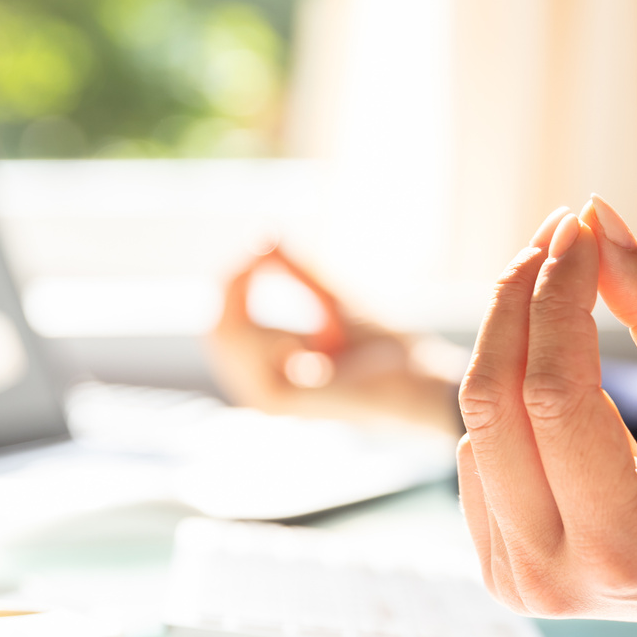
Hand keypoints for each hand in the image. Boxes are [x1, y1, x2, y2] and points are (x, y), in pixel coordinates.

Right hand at [207, 247, 466, 434]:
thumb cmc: (385, 347)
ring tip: (309, 311)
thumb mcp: (331, 298)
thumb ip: (296, 272)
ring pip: (227, 334)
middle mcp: (258, 386)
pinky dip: (273, 322)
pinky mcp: (277, 401)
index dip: (234, 279)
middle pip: (217, 328)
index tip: (263, 241)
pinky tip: (311, 340)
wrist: (419, 380)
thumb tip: (265, 236)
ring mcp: (264, 398)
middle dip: (235, 281)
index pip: (225, 322)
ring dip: (255, 300)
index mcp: (269, 368)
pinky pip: (249, 349)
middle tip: (265, 247)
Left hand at [455, 199, 636, 636]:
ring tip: (562, 283)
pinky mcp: (502, 568)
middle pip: (493, 406)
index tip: (579, 227)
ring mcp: (519, 580)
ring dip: (509, 339)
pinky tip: (549, 362)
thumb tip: (595, 219)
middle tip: (559, 234)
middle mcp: (553, 575)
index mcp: (621, 544)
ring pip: (475, 424)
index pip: (553, 395)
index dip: (558, 294)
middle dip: (519, 301)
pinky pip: (478, 455)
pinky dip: (508, 396)